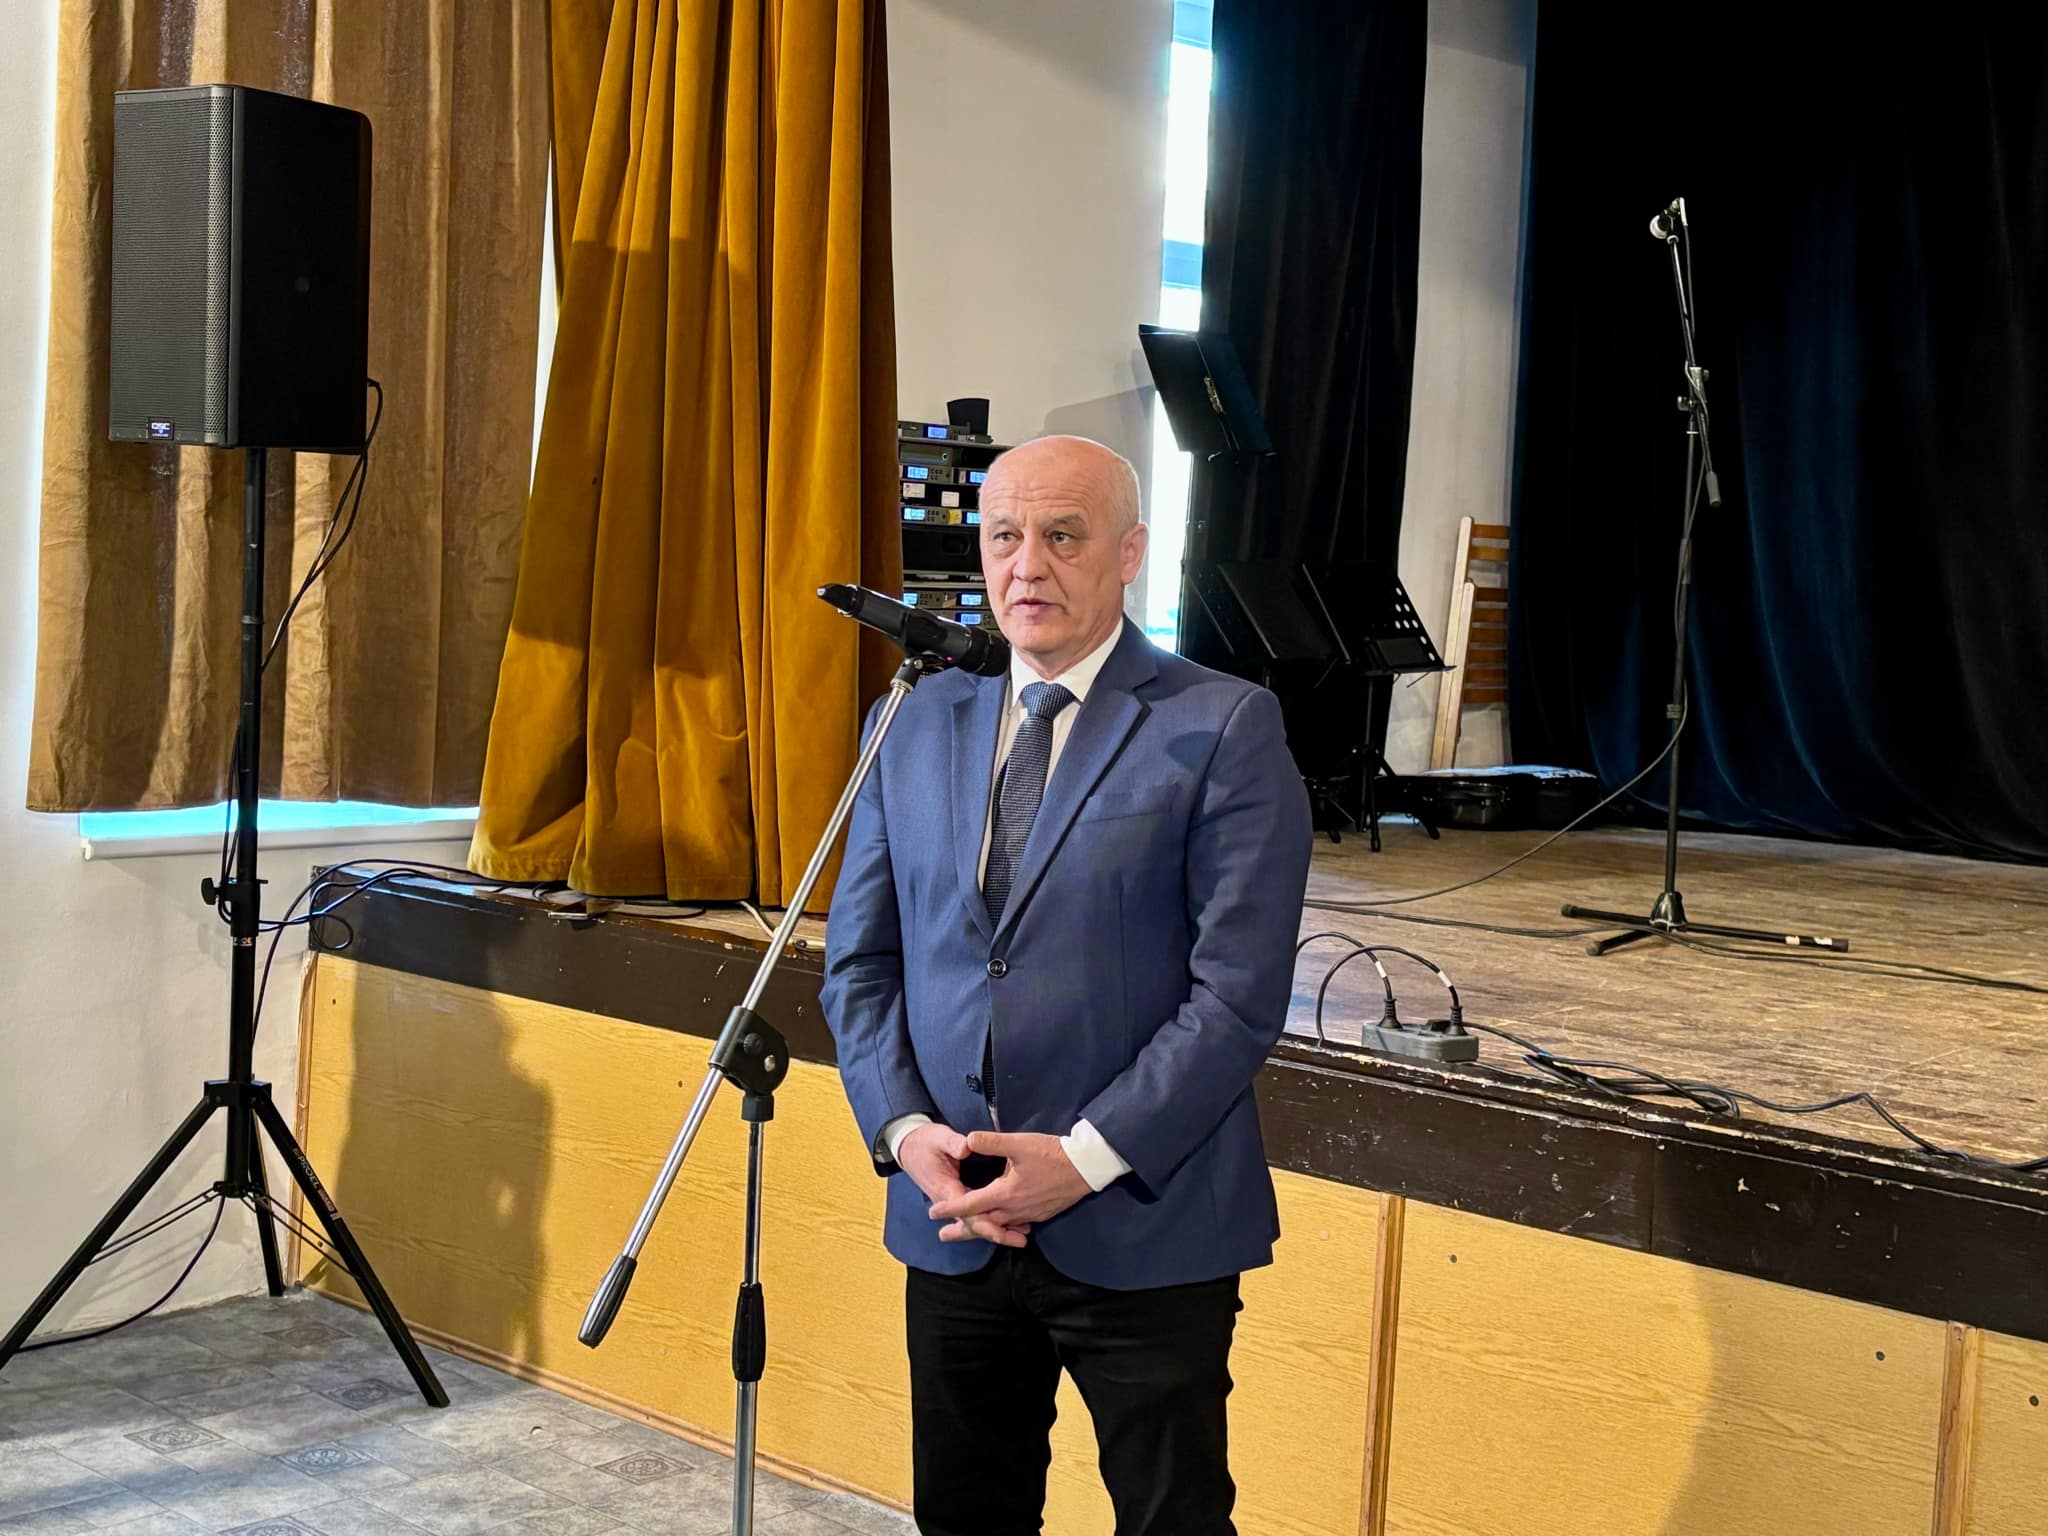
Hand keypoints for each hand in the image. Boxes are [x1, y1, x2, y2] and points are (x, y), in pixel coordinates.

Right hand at [898, 1123, 1031, 1247]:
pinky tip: (1010, 1224)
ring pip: (975, 1222)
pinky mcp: (959, 1197)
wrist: (909, 1147)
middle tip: (1021, 1240)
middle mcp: (950, 1200)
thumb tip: (966, 1148)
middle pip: (974, 1223)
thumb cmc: (925, 1142)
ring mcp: (954, 1201)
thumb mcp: (938, 1138)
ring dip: (997, 1229)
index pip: (967, 1211)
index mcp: (946, 1189)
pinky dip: (992, 1221)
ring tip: (1022, 1236)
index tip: (1003, 1229)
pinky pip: (975, 1214)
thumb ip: (952, 1143)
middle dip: (997, 1232)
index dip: (985, 1222)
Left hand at [926, 1131, 1091, 1238]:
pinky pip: (1016, 1226)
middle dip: (962, 1230)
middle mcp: (1015, 1209)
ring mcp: (1029, 1215)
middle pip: (983, 1225)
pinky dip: (1002, 1228)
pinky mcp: (1041, 1214)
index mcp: (1005, 1193)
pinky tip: (1001, 1225)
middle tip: (943, 1236)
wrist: (1086, 1168)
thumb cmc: (1052, 1154)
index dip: (950, 1208)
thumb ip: (992, 1142)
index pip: (971, 1205)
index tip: (933, 1213)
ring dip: (982, 1230)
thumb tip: (968, 1140)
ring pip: (999, 1227)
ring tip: (968, 1233)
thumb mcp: (1019, 1144)